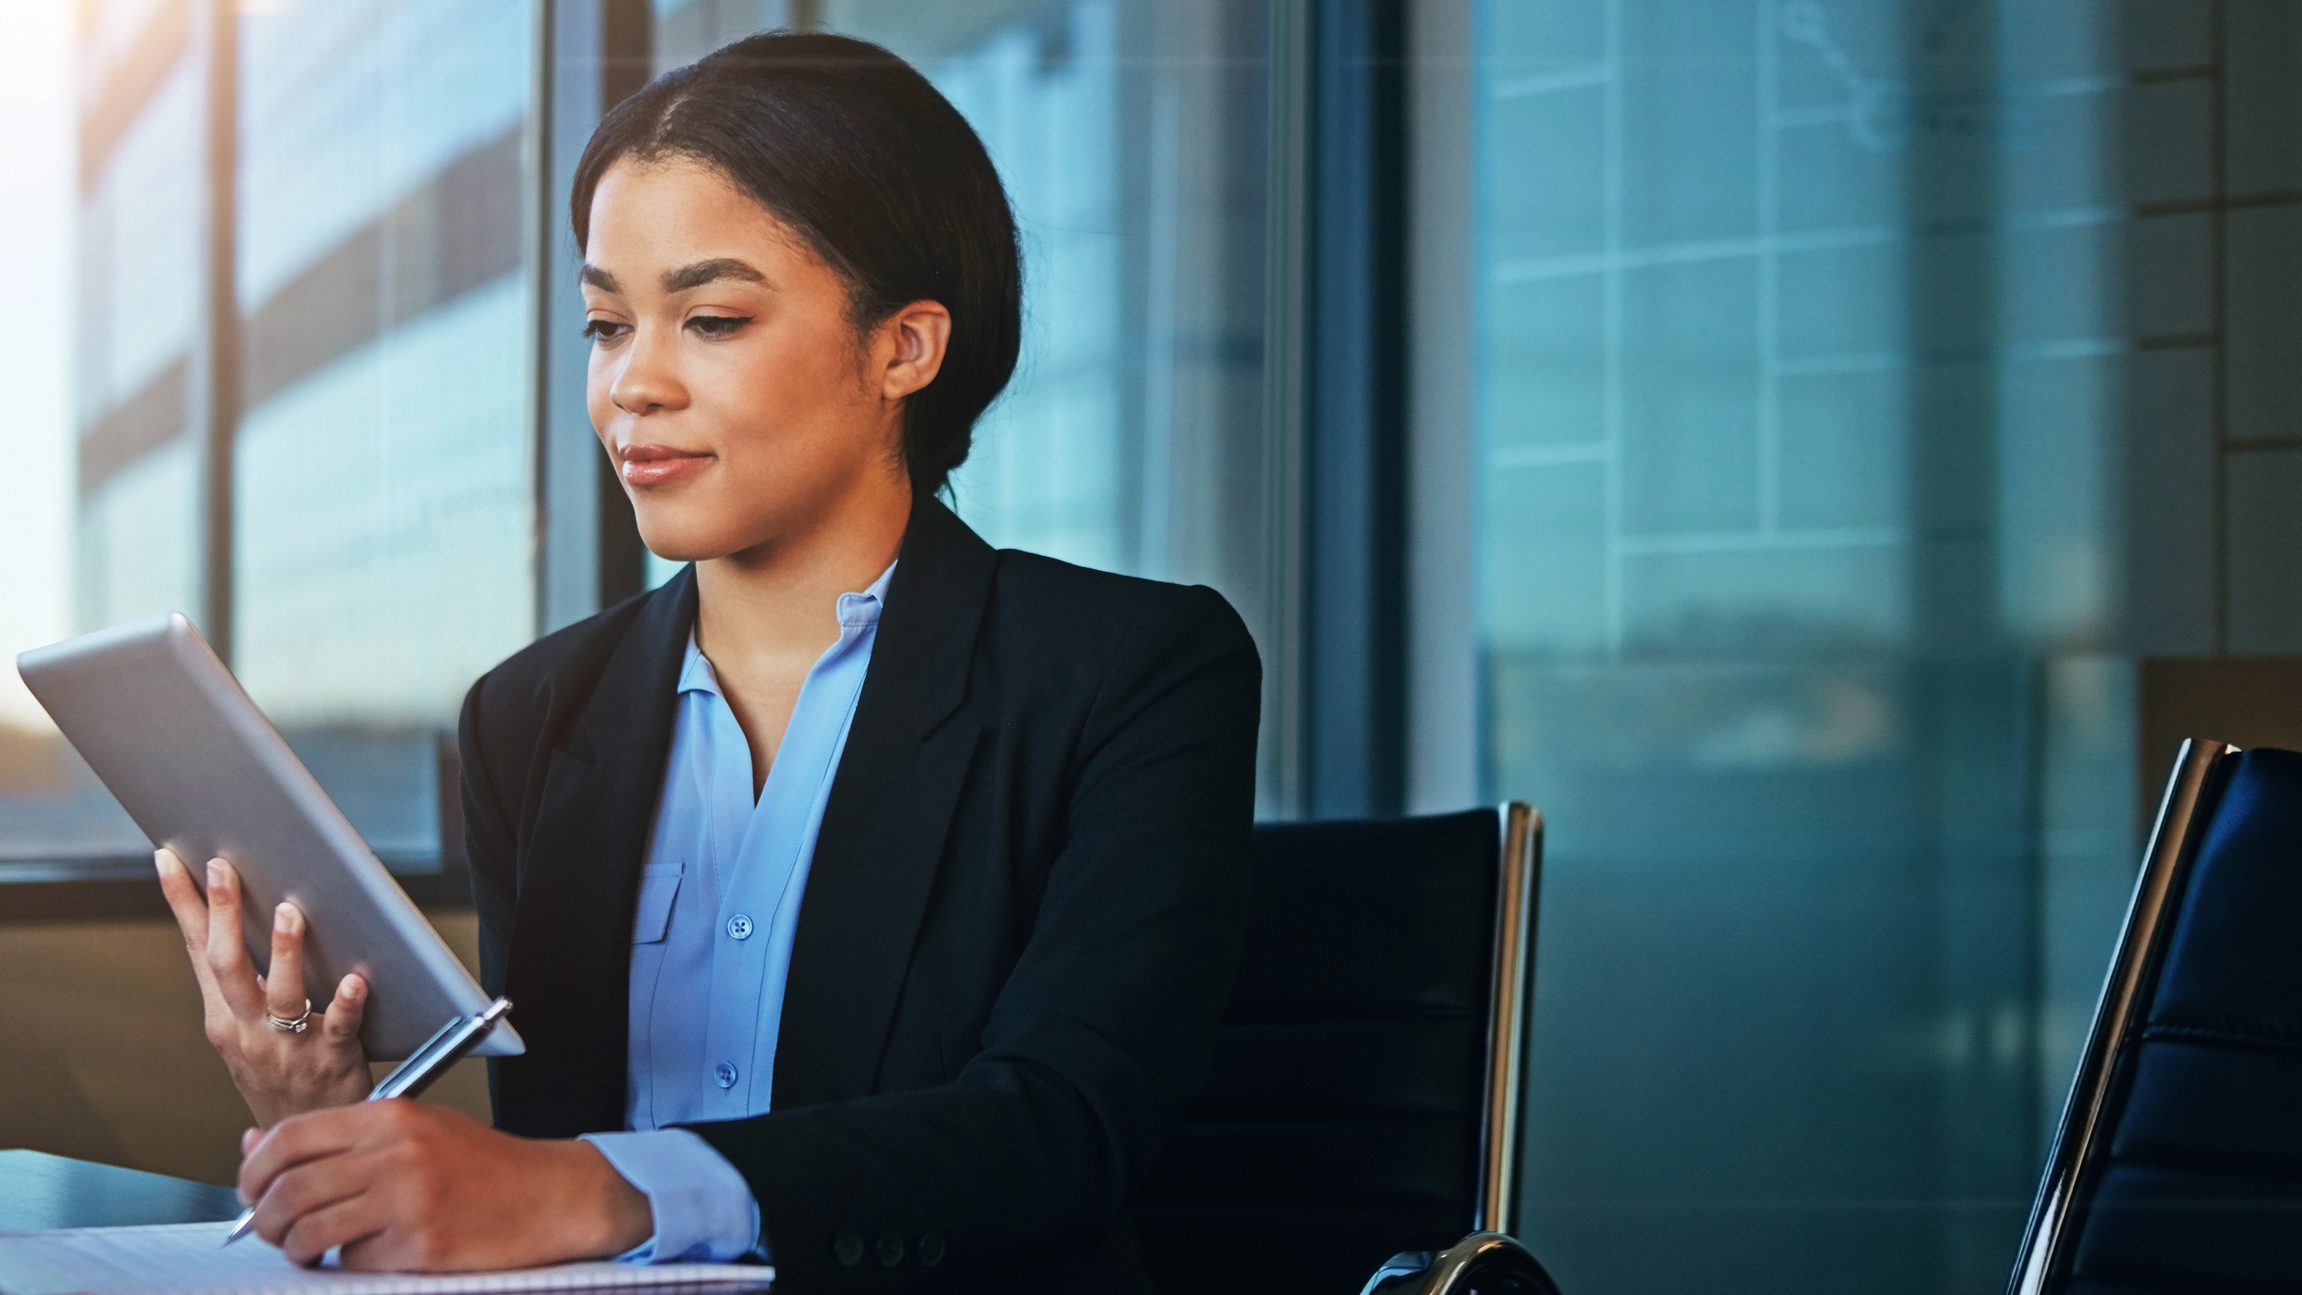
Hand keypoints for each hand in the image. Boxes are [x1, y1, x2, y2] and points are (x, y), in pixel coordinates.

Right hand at [155, 848, 372, 1125]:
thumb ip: (241, 978)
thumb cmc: (276, 1071)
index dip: (182, 902)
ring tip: (289, 912)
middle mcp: (248, 1029)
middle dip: (223, 913)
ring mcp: (288, 1045)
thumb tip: (242, 907)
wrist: (300, 1139)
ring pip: (282, 994)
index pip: (197, 949)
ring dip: (284, 952)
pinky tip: (358, 979)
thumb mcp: (242, 1028)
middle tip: (224, 867)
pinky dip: (348, 1002)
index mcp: (223, 1015)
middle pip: (227, 965)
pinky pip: (340, 1026)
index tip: (169, 858)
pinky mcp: (331, 1058)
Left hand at [236, 1102, 653, 1268]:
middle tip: (270, 1230)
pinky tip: (370, 1253)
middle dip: (263, 1219)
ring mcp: (409, 1200)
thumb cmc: (482, 1165)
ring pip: (309, 1232)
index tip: (251, 1190)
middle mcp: (396, 1153)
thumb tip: (255, 1144)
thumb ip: (340, 1137)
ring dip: (296, 1249)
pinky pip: (353, 1262)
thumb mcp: (415, 1129)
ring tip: (308, 1250)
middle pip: (289, 1189)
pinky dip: (349, 1265)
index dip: (253, 1169)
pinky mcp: (422, 1245)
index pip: (290, 1137)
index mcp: (391, 1117)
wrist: (550, 1196)